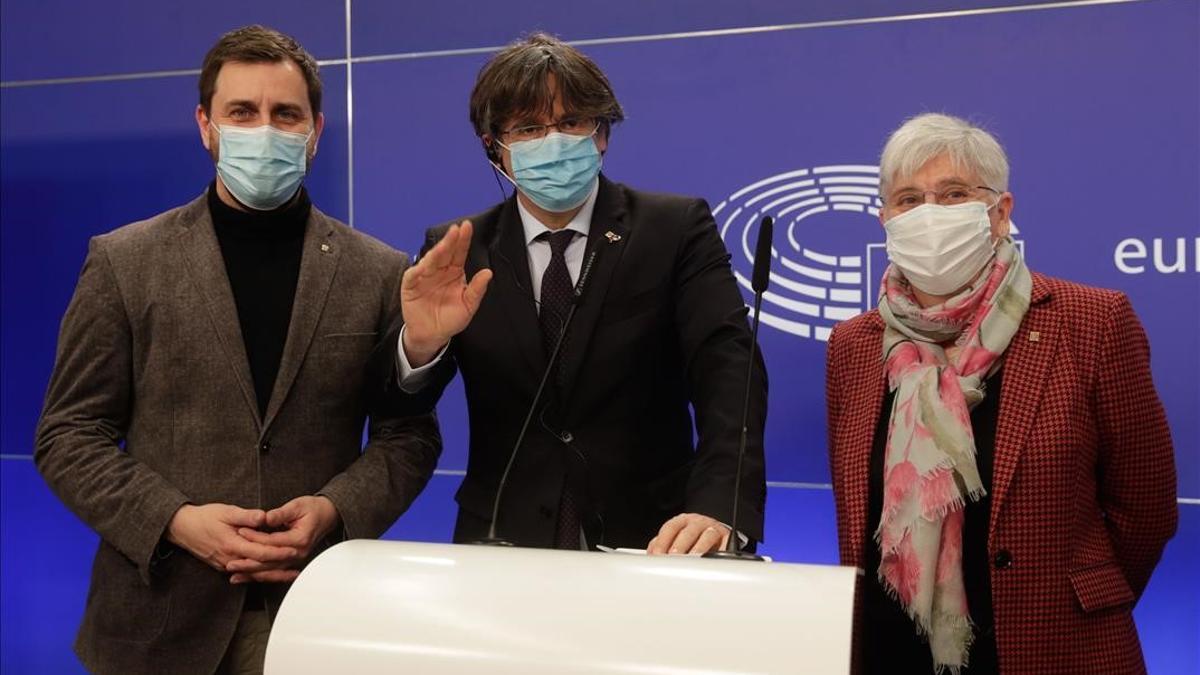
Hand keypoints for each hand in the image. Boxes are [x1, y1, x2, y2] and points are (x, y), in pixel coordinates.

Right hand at [166, 503, 296, 572]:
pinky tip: (270, 575)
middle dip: (279, 569)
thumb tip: (264, 517)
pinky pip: (244, 573)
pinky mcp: (222, 566)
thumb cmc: (204, 517)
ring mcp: (225, 564)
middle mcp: (229, 558)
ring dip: (272, 576)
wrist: (182, 528)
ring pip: (252, 574)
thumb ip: (246, 516)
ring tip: (290, 575)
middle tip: (298, 569)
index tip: (294, 550)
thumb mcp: (226, 511)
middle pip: (259, 568)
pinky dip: (258, 575)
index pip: (260, 552)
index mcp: (232, 544)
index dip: (278, 552)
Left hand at [227, 496, 339, 583]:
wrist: (327, 515)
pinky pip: (274, 571)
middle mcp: (298, 553)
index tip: (240, 531)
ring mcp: (296, 559)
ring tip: (234, 575)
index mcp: (299, 539)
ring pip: (271, 570)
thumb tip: (266, 517)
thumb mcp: (297, 505)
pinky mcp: (292, 561)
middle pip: (270, 562)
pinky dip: (260, 574)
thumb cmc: (313, 508)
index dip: (255, 537)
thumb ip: (281, 513)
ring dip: (252, 574)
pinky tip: (247, 577)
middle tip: (230, 563)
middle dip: (248, 563)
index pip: (272, 541)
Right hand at [400, 220, 492, 365]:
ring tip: (445, 244)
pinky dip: (418, 270)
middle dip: (450, 240)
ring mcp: (424, 276)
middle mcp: (439, 270)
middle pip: (445, 252)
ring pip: (430, 260)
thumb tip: (488, 273)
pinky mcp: (410, 285)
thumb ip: (477, 290)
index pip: (459, 252)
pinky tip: (425, 265)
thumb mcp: (468, 305)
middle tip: (456, 229)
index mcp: (454, 272)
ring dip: (437, 252)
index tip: (467, 226)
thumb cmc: (450, 319)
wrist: (433, 335)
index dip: (463, 239)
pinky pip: (413, 275)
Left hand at [646, 513, 730, 554]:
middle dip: (679, 546)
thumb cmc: (693, 539)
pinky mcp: (727, 537)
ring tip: (692, 560)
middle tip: (672, 558)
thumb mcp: (675, 539)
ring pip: (706, 536)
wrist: (717, 536)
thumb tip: (651, 557)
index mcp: (682, 521)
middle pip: (687, 532)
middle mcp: (697, 522)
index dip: (663, 541)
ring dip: (698, 548)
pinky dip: (719, 552)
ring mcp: (713, 529)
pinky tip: (712, 560)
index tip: (657, 555)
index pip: (670, 528)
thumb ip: (663, 545)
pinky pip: (724, 543)